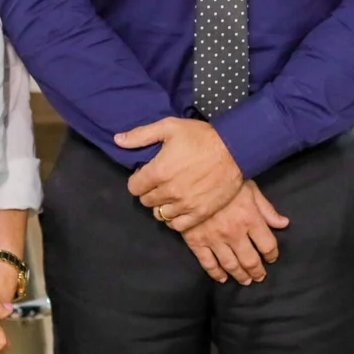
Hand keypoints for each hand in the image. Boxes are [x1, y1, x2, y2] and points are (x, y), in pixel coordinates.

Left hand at [116, 117, 243, 230]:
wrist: (235, 149)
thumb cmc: (201, 136)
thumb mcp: (170, 127)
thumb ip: (141, 135)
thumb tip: (118, 140)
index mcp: (159, 171)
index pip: (134, 187)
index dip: (138, 179)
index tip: (147, 174)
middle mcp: (169, 191)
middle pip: (146, 201)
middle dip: (149, 191)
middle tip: (161, 182)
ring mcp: (185, 205)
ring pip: (160, 214)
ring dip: (162, 205)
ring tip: (171, 194)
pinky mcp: (200, 213)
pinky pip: (177, 225)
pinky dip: (175, 219)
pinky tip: (179, 207)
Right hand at [181, 180, 288, 284]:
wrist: (192, 177)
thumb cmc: (225, 180)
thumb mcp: (251, 189)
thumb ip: (267, 209)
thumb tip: (284, 224)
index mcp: (250, 218)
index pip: (267, 245)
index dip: (272, 255)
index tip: (272, 258)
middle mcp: (234, 233)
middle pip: (250, 260)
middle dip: (258, 271)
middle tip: (260, 276)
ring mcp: (214, 239)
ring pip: (230, 265)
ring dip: (240, 276)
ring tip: (246, 280)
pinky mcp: (196, 241)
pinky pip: (208, 263)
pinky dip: (216, 274)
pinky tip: (222, 278)